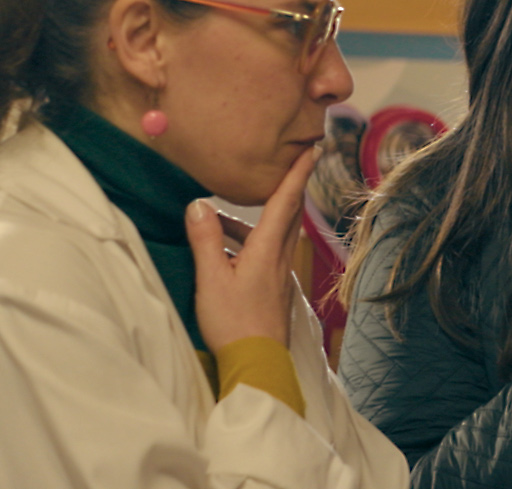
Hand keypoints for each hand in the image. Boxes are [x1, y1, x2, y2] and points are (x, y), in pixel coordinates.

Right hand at [187, 144, 318, 350]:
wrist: (257, 363)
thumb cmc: (234, 322)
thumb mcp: (212, 279)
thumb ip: (206, 240)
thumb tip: (198, 205)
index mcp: (267, 249)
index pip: (286, 202)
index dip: (298, 173)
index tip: (313, 148)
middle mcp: (280, 257)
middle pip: (287, 213)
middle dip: (288, 185)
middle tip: (289, 162)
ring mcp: (280, 274)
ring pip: (273, 234)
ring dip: (255, 219)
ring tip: (217, 219)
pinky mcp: (274, 288)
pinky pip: (267, 252)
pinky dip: (251, 240)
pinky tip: (225, 251)